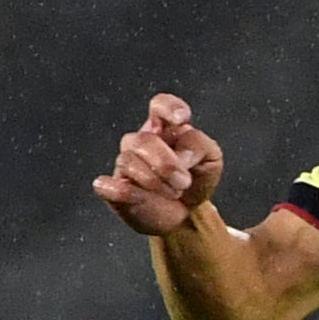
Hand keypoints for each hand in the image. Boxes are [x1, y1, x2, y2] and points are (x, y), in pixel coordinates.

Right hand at [91, 95, 225, 236]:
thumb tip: (182, 154)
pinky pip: (107, 185)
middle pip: (144, 139)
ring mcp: (126, 164)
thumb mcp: (211, 160)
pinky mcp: (114, 188)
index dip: (167, 107)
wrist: (187, 214)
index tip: (179, 120)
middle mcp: (142, 142)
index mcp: (166, 129)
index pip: (160, 106)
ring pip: (128, 161)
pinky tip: (138, 197)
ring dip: (154, 180)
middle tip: (183, 181)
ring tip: (173, 193)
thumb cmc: (195, 180)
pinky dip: (122, 191)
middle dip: (166, 163)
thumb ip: (200, 146)